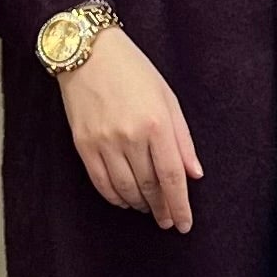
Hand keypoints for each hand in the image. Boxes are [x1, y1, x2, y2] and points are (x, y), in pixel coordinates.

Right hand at [56, 25, 202, 229]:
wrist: (87, 52)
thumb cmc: (133, 70)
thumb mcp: (167, 98)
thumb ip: (182, 139)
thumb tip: (194, 174)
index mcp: (156, 123)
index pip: (172, 177)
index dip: (180, 205)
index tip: (184, 224)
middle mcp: (130, 136)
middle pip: (150, 186)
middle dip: (162, 209)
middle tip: (168, 220)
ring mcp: (104, 142)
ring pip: (126, 189)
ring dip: (140, 204)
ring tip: (148, 209)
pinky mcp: (83, 145)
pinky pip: (101, 182)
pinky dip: (115, 197)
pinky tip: (124, 200)